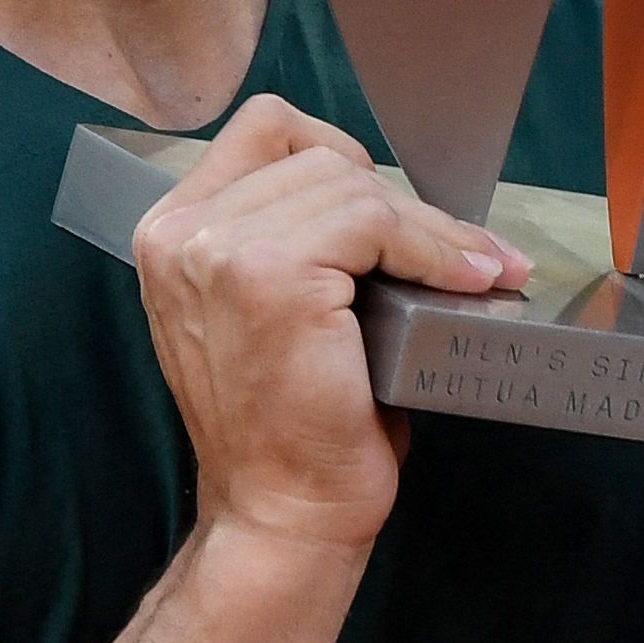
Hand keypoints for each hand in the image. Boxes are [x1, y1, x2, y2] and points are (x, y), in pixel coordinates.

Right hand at [130, 96, 524, 554]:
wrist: (284, 510)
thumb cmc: (294, 423)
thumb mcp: (270, 308)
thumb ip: (293, 237)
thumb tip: (392, 195)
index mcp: (170, 230)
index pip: (265, 131)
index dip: (339, 159)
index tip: (393, 217)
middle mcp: (178, 231)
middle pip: (316, 153)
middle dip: (398, 202)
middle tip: (460, 254)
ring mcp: (216, 249)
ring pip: (350, 184)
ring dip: (428, 229)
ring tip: (473, 272)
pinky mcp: (267, 275)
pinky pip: (374, 220)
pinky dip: (431, 247)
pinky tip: (465, 281)